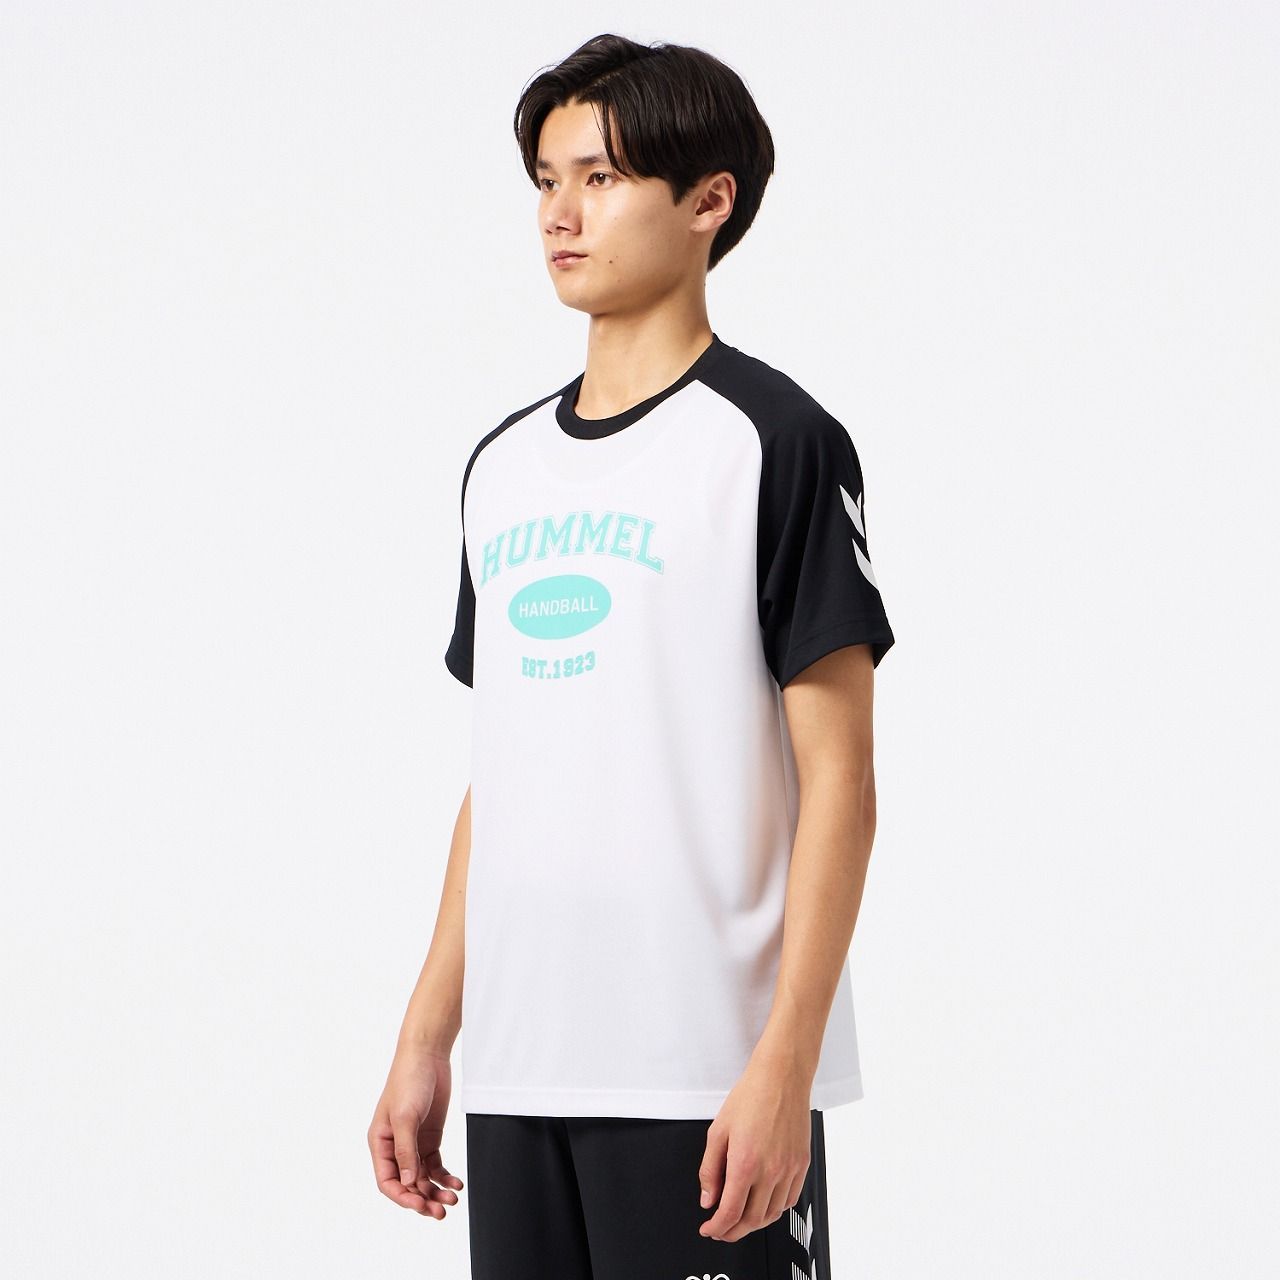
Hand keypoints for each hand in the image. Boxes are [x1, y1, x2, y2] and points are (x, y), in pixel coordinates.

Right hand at [368, 1042, 463, 1219]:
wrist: (428, 1054)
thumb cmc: (408, 1080)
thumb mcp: (405, 1116)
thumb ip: (406, 1150)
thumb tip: (409, 1182)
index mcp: (380, 1143)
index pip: (387, 1181)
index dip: (403, 1197)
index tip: (421, 1205)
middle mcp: (395, 1147)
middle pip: (407, 1184)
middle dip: (423, 1199)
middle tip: (441, 1211)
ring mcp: (413, 1142)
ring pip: (422, 1178)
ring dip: (436, 1191)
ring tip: (453, 1199)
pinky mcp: (430, 1136)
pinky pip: (435, 1165)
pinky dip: (444, 1176)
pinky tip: (456, 1183)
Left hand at [696, 1056, 811, 1242]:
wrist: (781, 1077)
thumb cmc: (751, 1096)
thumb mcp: (718, 1130)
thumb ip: (709, 1169)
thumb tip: (707, 1198)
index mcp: (745, 1163)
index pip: (729, 1213)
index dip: (716, 1228)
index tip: (709, 1230)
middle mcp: (770, 1171)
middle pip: (751, 1220)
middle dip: (732, 1232)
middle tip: (721, 1229)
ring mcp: (789, 1170)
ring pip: (772, 1215)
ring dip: (753, 1224)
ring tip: (740, 1220)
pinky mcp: (802, 1164)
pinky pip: (790, 1200)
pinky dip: (775, 1210)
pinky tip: (764, 1205)